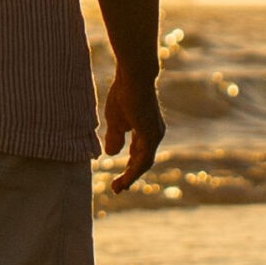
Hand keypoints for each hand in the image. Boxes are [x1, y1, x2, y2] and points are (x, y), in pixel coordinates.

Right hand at [101, 65, 164, 193]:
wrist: (134, 75)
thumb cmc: (124, 92)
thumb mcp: (115, 120)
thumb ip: (114, 137)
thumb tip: (111, 153)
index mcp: (146, 130)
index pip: (138, 154)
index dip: (129, 168)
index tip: (118, 181)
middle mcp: (154, 134)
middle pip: (143, 162)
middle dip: (130, 176)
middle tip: (118, 189)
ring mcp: (154, 134)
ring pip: (144, 163)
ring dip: (131, 176)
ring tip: (118, 188)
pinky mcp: (151, 134)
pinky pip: (143, 158)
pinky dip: (134, 170)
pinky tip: (125, 177)